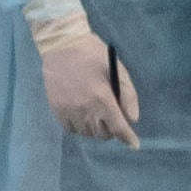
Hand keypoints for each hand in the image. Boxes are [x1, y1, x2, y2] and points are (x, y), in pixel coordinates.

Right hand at [40, 31, 141, 146]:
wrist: (62, 46)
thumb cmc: (94, 55)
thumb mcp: (118, 71)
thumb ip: (128, 96)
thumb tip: (133, 119)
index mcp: (102, 98)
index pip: (117, 127)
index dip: (127, 138)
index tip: (134, 145)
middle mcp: (84, 108)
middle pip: (102, 134)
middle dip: (111, 130)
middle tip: (113, 118)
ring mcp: (68, 110)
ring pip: (86, 133)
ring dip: (95, 129)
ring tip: (97, 115)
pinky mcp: (56, 109)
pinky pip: (70, 129)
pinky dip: (79, 127)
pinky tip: (83, 115)